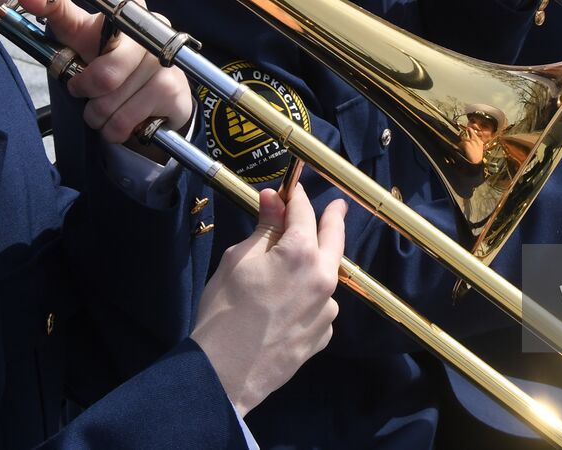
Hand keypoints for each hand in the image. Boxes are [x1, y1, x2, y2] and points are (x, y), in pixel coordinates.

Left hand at [17, 0, 193, 148]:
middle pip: (105, 72)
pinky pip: (123, 120)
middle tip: (82, 87)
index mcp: (122, 3)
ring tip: (104, 104)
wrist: (155, 101)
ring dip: (97, 112)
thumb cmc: (109, 59)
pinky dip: (111, 128)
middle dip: (86, 88)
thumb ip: (56, 15)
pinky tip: (120, 116)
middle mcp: (149, 24)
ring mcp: (164, 57)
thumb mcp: (80, 38)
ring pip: (111, 100)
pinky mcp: (172, 88)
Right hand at [191, 184, 344, 415]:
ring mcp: (328, 310)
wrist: (224, 373)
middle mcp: (324, 278)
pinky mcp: (324, 336)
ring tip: (298, 265)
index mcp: (302, 253)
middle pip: (333, 239)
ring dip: (318, 264)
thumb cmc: (224, 310)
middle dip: (333, 218)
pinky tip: (289, 306)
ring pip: (327, 276)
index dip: (296, 197)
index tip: (292, 189)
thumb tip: (273, 198)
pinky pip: (320, 307)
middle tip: (336, 206)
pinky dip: (310, 298)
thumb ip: (264, 228)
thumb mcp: (239, 260)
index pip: (303, 212)